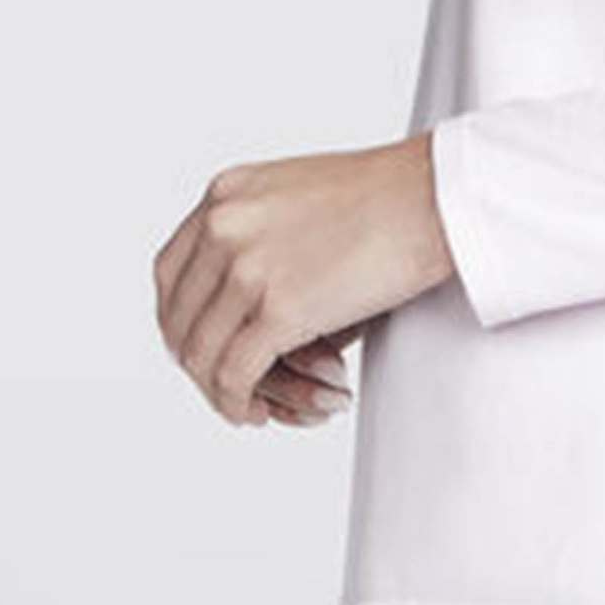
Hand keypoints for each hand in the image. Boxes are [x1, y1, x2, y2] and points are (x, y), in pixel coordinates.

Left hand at [154, 135, 453, 426]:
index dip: (180, 321)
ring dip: (218, 390)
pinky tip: (255, 410)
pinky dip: (236, 402)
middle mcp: (225, 226)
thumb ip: (258, 234)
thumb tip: (242, 303)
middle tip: (221, 384)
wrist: (434, 197)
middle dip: (196, 362)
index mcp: (226, 194)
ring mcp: (247, 268)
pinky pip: (234, 374)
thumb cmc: (386, 196)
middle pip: (179, 318)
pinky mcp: (279, 309)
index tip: (200, 344)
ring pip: (201, 354)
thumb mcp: (295, 195)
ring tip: (246, 405)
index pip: (170, 273)